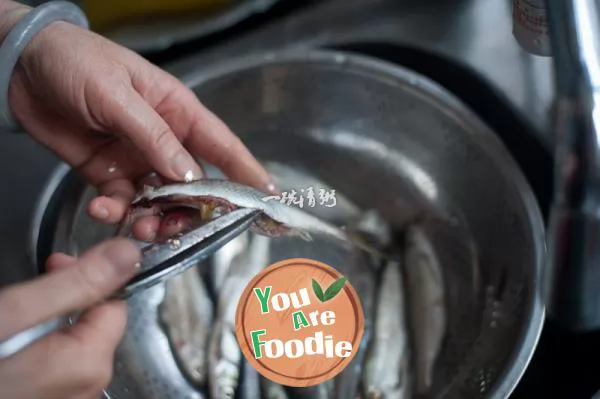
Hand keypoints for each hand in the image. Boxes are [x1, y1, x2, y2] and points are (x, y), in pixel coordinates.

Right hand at [0, 239, 139, 398]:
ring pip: (71, 346)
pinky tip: (8, 349)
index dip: (89, 279)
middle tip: (26, 293)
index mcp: (87, 365)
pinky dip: (35, 351)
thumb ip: (73, 285)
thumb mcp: (11, 314)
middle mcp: (85, 390)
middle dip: (66, 301)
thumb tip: (126, 255)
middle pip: (94, 326)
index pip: (115, 305)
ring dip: (47, 326)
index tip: (56, 266)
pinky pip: (52, 368)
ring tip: (10, 324)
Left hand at [1, 1, 276, 239]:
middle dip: (190, 210)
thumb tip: (188, 177)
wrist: (20, 67)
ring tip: (136, 225)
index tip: (268, 198)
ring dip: (151, 218)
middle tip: (179, 229)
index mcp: (177, 111)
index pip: (223, 146)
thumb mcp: (118, 95)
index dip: (248, 173)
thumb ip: (154, 137)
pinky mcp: (108, 173)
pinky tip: (102, 208)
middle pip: (193, 184)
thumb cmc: (76, 62)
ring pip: (158, 200)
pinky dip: (114, 212)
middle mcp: (163, 139)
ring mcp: (136, 158)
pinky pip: (122, 202)